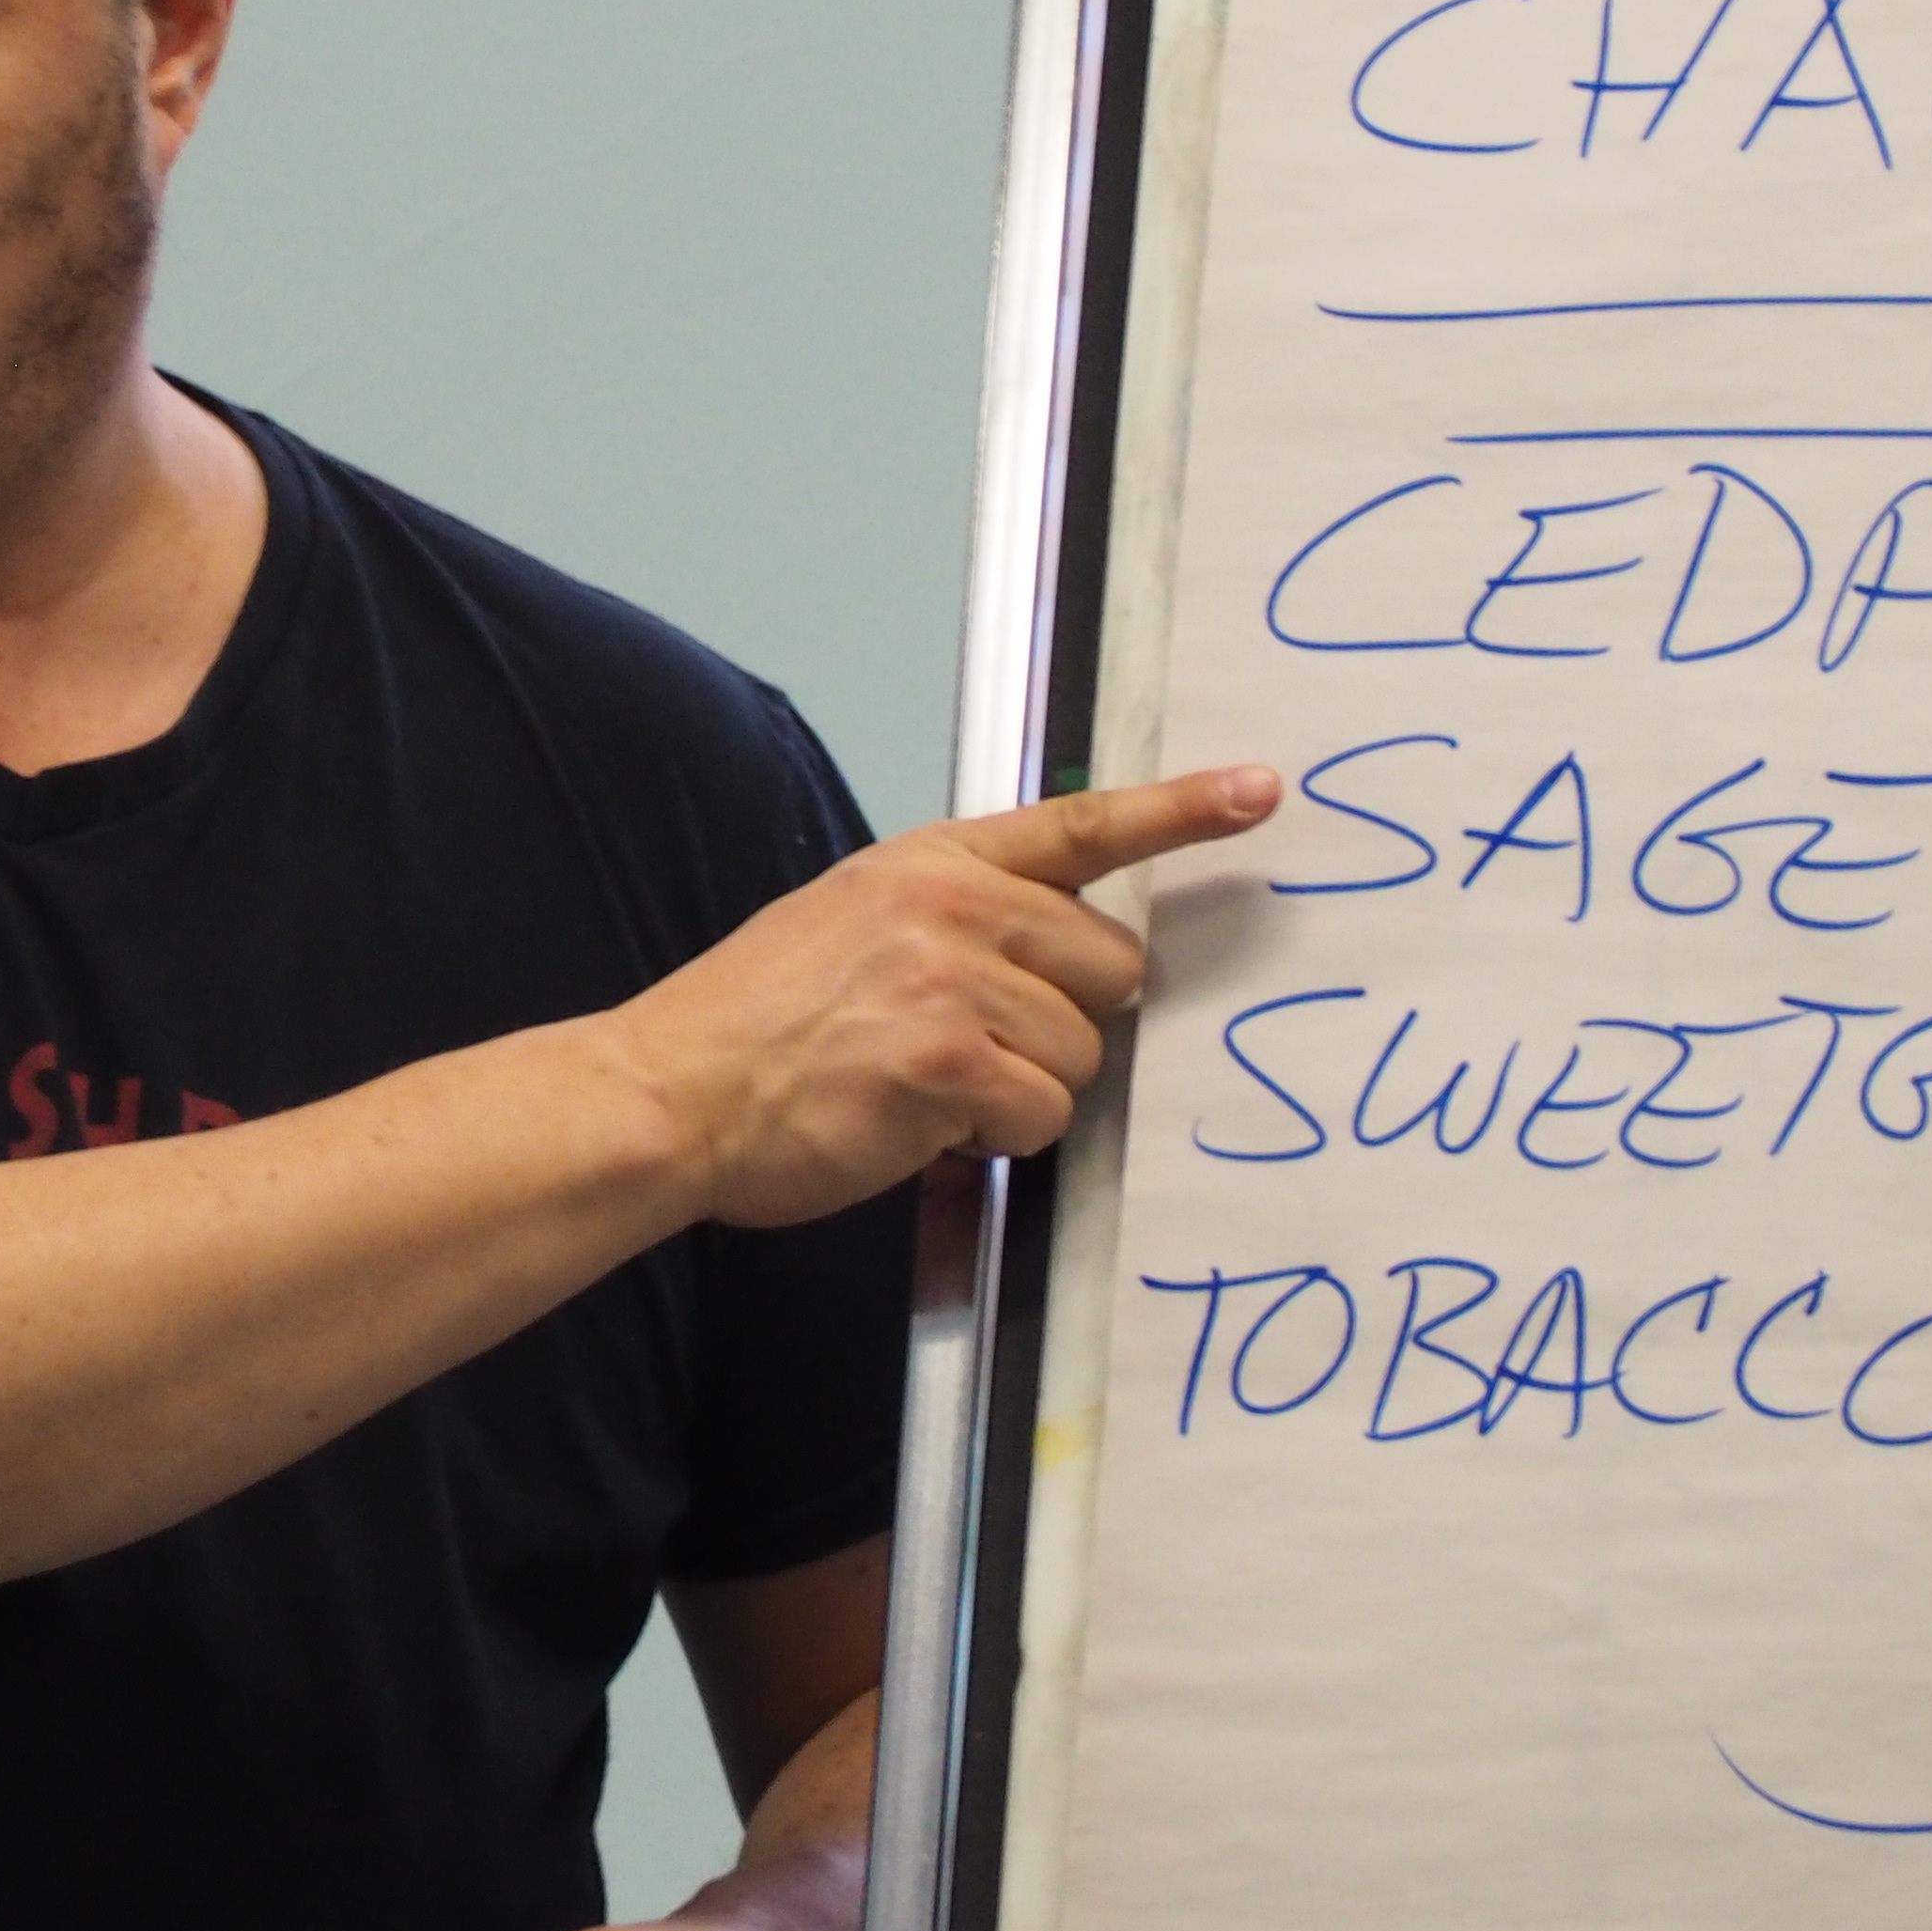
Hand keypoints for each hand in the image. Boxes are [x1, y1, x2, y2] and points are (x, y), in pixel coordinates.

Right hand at [603, 764, 1277, 1228]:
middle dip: (1061, 1022)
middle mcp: (952, 905)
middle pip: (1110, 968)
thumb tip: (1059, 969)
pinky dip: (991, 1139)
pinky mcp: (948, 1061)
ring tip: (923, 1087)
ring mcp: (952, 979)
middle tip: (968, 1045)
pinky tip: (915, 1124)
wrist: (672, 1091)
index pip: (1082, 824)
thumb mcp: (855, 924)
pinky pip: (1041, 1115)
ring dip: (1020, 1091)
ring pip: (1080, 1054)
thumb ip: (956, 921)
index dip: (1180, 808)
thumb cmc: (759, 1026)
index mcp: (932, 861)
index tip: (1259, 791)